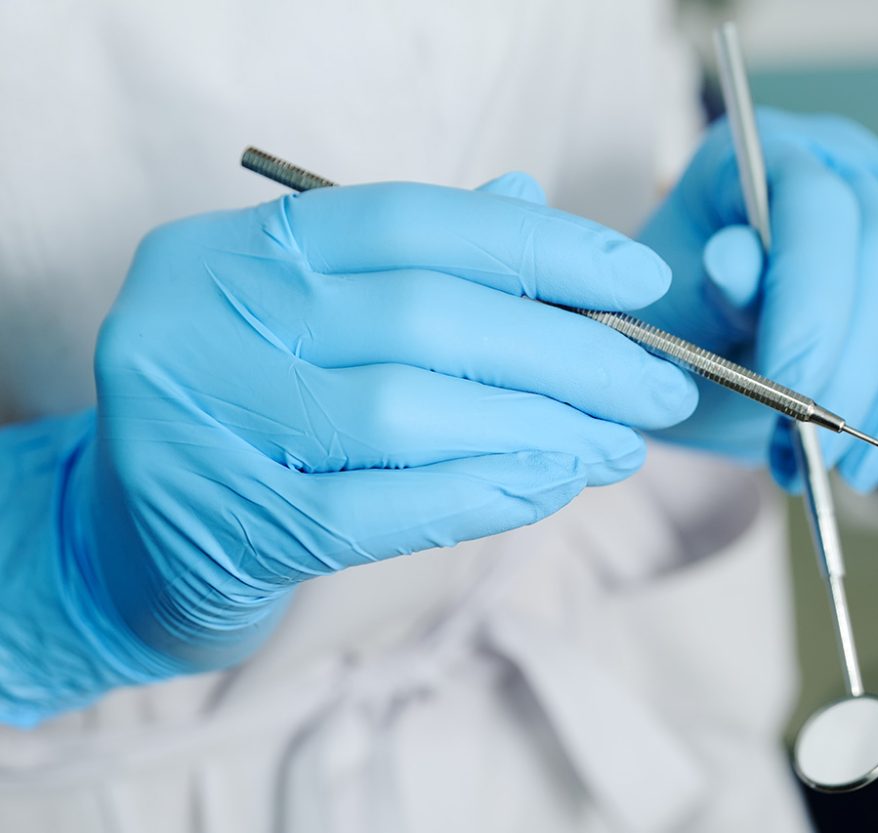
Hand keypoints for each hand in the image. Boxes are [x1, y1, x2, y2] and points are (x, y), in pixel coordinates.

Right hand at [1, 174, 695, 720]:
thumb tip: (533, 201)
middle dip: (570, 352)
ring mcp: (199, 420)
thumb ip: (418, 265)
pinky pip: (382, 508)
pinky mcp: (225, 521)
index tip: (642, 280)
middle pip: (426, 317)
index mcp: (237, 247)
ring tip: (618, 443)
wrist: (130, 538)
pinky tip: (555, 485)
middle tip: (659, 386)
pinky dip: (485, 492)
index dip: (541, 245)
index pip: (412, 222)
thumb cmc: (256, 414)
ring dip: (542, 429)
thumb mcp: (324, 323)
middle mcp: (202, 315)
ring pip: (409, 412)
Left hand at [637, 108, 877, 490]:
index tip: (793, 395)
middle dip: (858, 367)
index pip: (818, 209)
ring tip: (849, 466)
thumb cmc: (685, 326)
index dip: (815, 306)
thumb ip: (707, 296)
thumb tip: (733, 262)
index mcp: (765, 155)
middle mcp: (848, 163)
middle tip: (818, 453)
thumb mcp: (674, 320)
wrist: (710, 341)